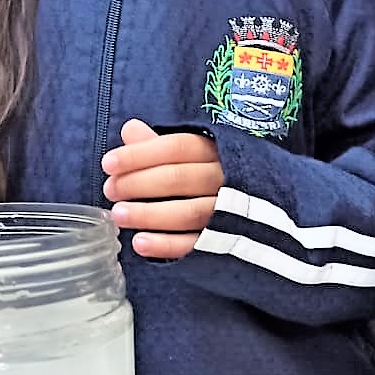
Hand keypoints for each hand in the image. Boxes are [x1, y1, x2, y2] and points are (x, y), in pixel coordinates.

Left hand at [101, 119, 223, 259]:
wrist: (266, 219)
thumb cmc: (217, 179)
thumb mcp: (196, 156)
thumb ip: (161, 146)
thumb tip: (130, 129)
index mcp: (219, 152)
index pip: (178, 147)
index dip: (141, 154)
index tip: (109, 163)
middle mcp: (227, 179)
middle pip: (180, 178)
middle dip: (139, 183)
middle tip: (110, 190)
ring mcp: (229, 213)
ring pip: (188, 212)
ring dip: (149, 214)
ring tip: (118, 214)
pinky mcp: (227, 243)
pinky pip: (196, 245)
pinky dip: (166, 245)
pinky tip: (140, 243)